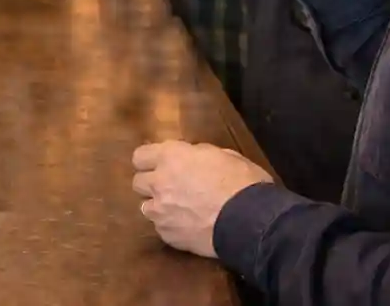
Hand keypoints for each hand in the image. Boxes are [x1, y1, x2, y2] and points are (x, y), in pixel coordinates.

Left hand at [131, 141, 273, 257]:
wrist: (251, 222)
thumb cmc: (243, 182)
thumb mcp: (224, 155)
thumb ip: (199, 155)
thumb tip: (192, 158)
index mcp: (171, 157)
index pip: (140, 156)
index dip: (150, 160)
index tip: (161, 164)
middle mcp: (158, 182)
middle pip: (137, 182)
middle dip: (151, 183)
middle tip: (171, 187)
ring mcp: (160, 211)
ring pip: (146, 207)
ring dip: (158, 206)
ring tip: (179, 210)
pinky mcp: (167, 235)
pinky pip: (161, 228)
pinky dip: (171, 226)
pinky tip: (188, 227)